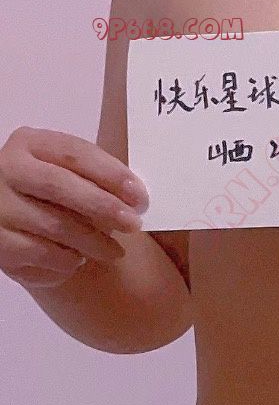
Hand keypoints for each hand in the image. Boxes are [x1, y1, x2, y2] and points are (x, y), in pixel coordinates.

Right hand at [0, 126, 148, 287]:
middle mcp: (7, 169)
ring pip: (53, 224)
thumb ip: (101, 181)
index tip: (139, 196)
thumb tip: (137, 199)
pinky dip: (68, 260)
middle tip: (133, 224)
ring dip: (92, 241)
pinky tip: (79, 259)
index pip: (73, 152)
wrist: (21, 231)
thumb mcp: (77, 180)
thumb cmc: (59, 200)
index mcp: (30, 144)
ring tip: (114, 251)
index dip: (110, 174)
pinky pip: (42, 254)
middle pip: (58, 184)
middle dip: (103, 206)